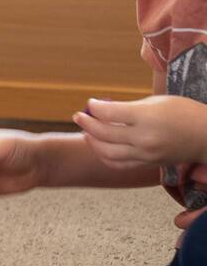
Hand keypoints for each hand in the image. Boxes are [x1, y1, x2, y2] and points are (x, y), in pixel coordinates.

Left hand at [74, 95, 206, 168]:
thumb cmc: (184, 113)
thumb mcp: (157, 101)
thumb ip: (129, 107)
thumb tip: (103, 109)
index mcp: (146, 117)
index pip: (108, 113)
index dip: (94, 107)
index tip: (91, 103)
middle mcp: (144, 138)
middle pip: (103, 133)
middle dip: (86, 123)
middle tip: (79, 116)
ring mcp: (145, 154)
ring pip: (106, 152)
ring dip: (91, 140)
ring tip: (86, 131)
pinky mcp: (147, 164)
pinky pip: (118, 164)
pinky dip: (103, 155)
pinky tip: (99, 146)